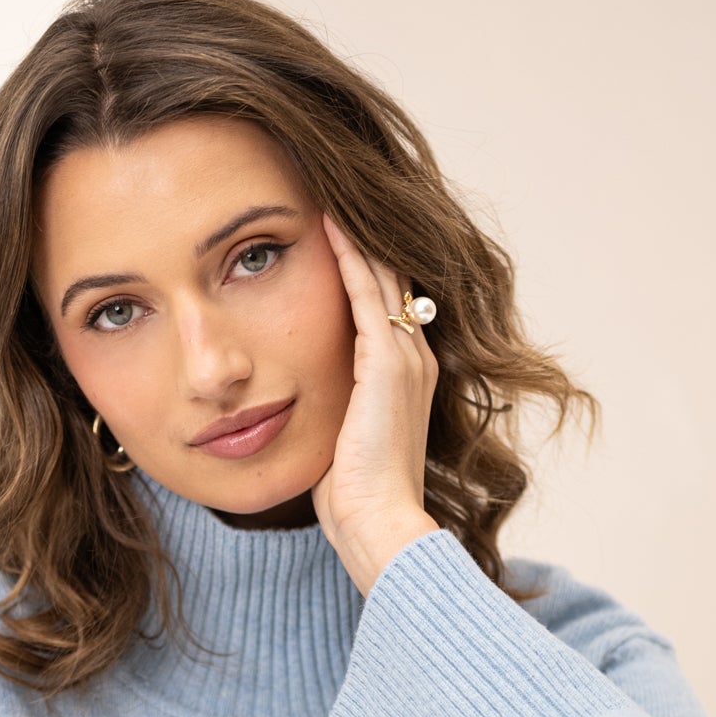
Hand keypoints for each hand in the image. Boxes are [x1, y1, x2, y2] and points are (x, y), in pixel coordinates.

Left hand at [311, 215, 440, 594]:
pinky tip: (326, 224)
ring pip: (381, 277)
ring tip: (328, 192)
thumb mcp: (343, 445)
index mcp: (407, 380)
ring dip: (354, 236)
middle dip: (362, 241)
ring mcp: (406, 358)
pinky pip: (367, 293)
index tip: (333, 233)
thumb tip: (299, 406)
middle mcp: (416, 360)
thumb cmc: (356, 501)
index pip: (387, 307)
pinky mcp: (388, 362)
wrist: (378, 523)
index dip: (363, 269)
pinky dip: (347, 256)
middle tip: (332, 193)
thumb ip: (334, 413)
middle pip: (391, 281)